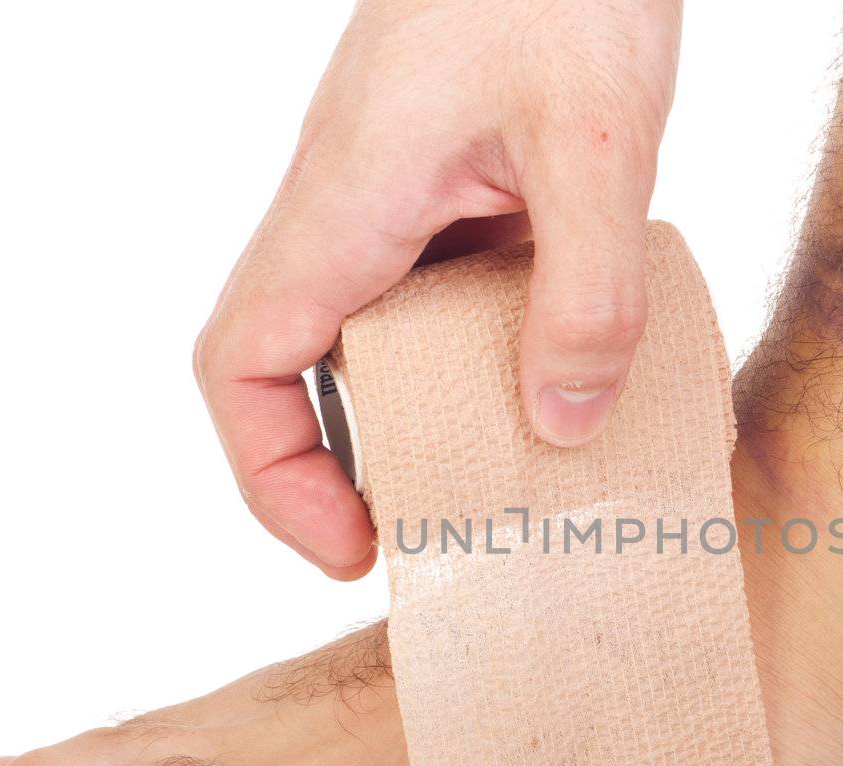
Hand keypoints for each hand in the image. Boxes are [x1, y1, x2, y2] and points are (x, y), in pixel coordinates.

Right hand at [193, 0, 682, 578]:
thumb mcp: (598, 144)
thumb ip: (586, 288)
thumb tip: (565, 423)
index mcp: (346, 203)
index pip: (243, 365)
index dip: (274, 476)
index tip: (352, 545)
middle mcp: (356, 208)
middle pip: (305, 371)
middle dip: (359, 467)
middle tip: (454, 530)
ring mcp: (404, 196)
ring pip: (381, 336)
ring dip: (433, 412)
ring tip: (520, 478)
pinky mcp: (459, 185)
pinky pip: (447, 293)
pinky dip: (489, 352)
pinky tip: (567, 376)